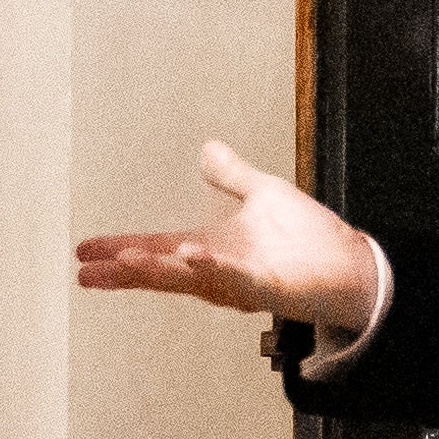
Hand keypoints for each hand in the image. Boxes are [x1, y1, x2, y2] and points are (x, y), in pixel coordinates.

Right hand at [75, 141, 381, 328]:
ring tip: (126, 261)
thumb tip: (207, 150)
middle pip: (161, 270)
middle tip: (88, 271)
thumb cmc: (311, 241)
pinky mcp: (269, 288)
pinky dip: (213, 267)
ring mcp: (241, 281)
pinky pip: (236, 279)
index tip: (85, 253)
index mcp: (211, 248)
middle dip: (124, 270)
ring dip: (159, 269)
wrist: (353, 266)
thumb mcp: (264, 195)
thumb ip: (232, 176)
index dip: (120, 248)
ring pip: (191, 277)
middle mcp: (219, 269)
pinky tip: (190, 256)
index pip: (155, 247)